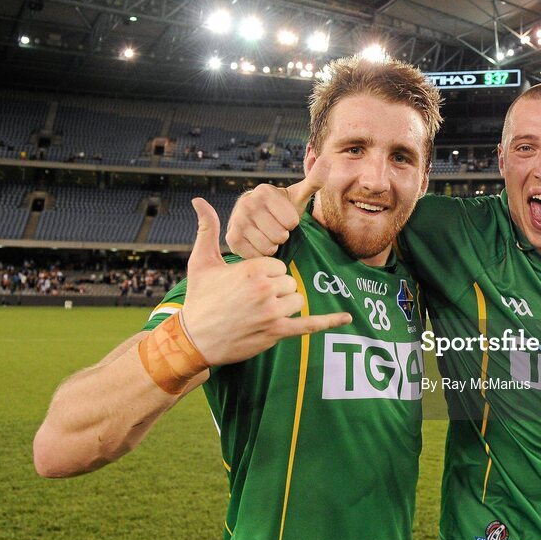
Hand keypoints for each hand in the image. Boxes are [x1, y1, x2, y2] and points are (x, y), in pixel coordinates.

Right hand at [181, 198, 350, 364]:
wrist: (193, 339)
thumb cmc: (199, 299)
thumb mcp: (201, 261)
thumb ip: (207, 229)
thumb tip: (198, 200)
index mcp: (253, 269)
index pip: (279, 265)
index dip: (266, 274)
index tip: (249, 283)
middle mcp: (266, 289)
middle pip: (289, 282)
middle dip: (275, 289)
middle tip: (251, 300)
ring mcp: (273, 312)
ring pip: (296, 300)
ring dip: (284, 305)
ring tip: (259, 311)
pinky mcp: (277, 331)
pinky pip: (309, 324)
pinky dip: (328, 321)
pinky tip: (347, 318)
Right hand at [226, 154, 330, 257]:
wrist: (256, 220)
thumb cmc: (282, 209)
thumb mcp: (298, 195)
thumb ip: (314, 181)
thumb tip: (327, 160)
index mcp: (265, 191)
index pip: (292, 222)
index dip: (292, 223)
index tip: (284, 217)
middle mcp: (247, 203)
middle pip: (280, 235)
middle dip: (282, 235)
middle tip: (275, 227)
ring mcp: (236, 220)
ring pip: (268, 247)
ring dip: (272, 246)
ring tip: (267, 235)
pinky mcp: (231, 238)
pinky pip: (256, 255)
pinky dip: (260, 254)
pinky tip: (257, 243)